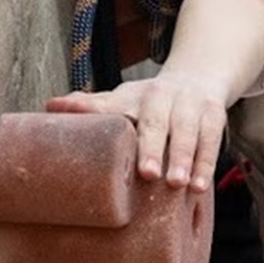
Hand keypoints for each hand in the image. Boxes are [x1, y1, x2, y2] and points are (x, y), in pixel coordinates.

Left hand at [46, 71, 224, 191]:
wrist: (199, 76)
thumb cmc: (152, 99)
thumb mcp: (124, 98)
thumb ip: (93, 106)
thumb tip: (50, 106)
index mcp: (134, 96)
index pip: (114, 105)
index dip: (97, 113)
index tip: (90, 130)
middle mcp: (162, 97)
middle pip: (156, 122)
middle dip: (153, 146)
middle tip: (147, 173)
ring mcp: (190, 105)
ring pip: (187, 132)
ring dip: (184, 158)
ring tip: (176, 184)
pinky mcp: (213, 117)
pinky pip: (211, 143)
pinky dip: (205, 165)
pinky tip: (198, 187)